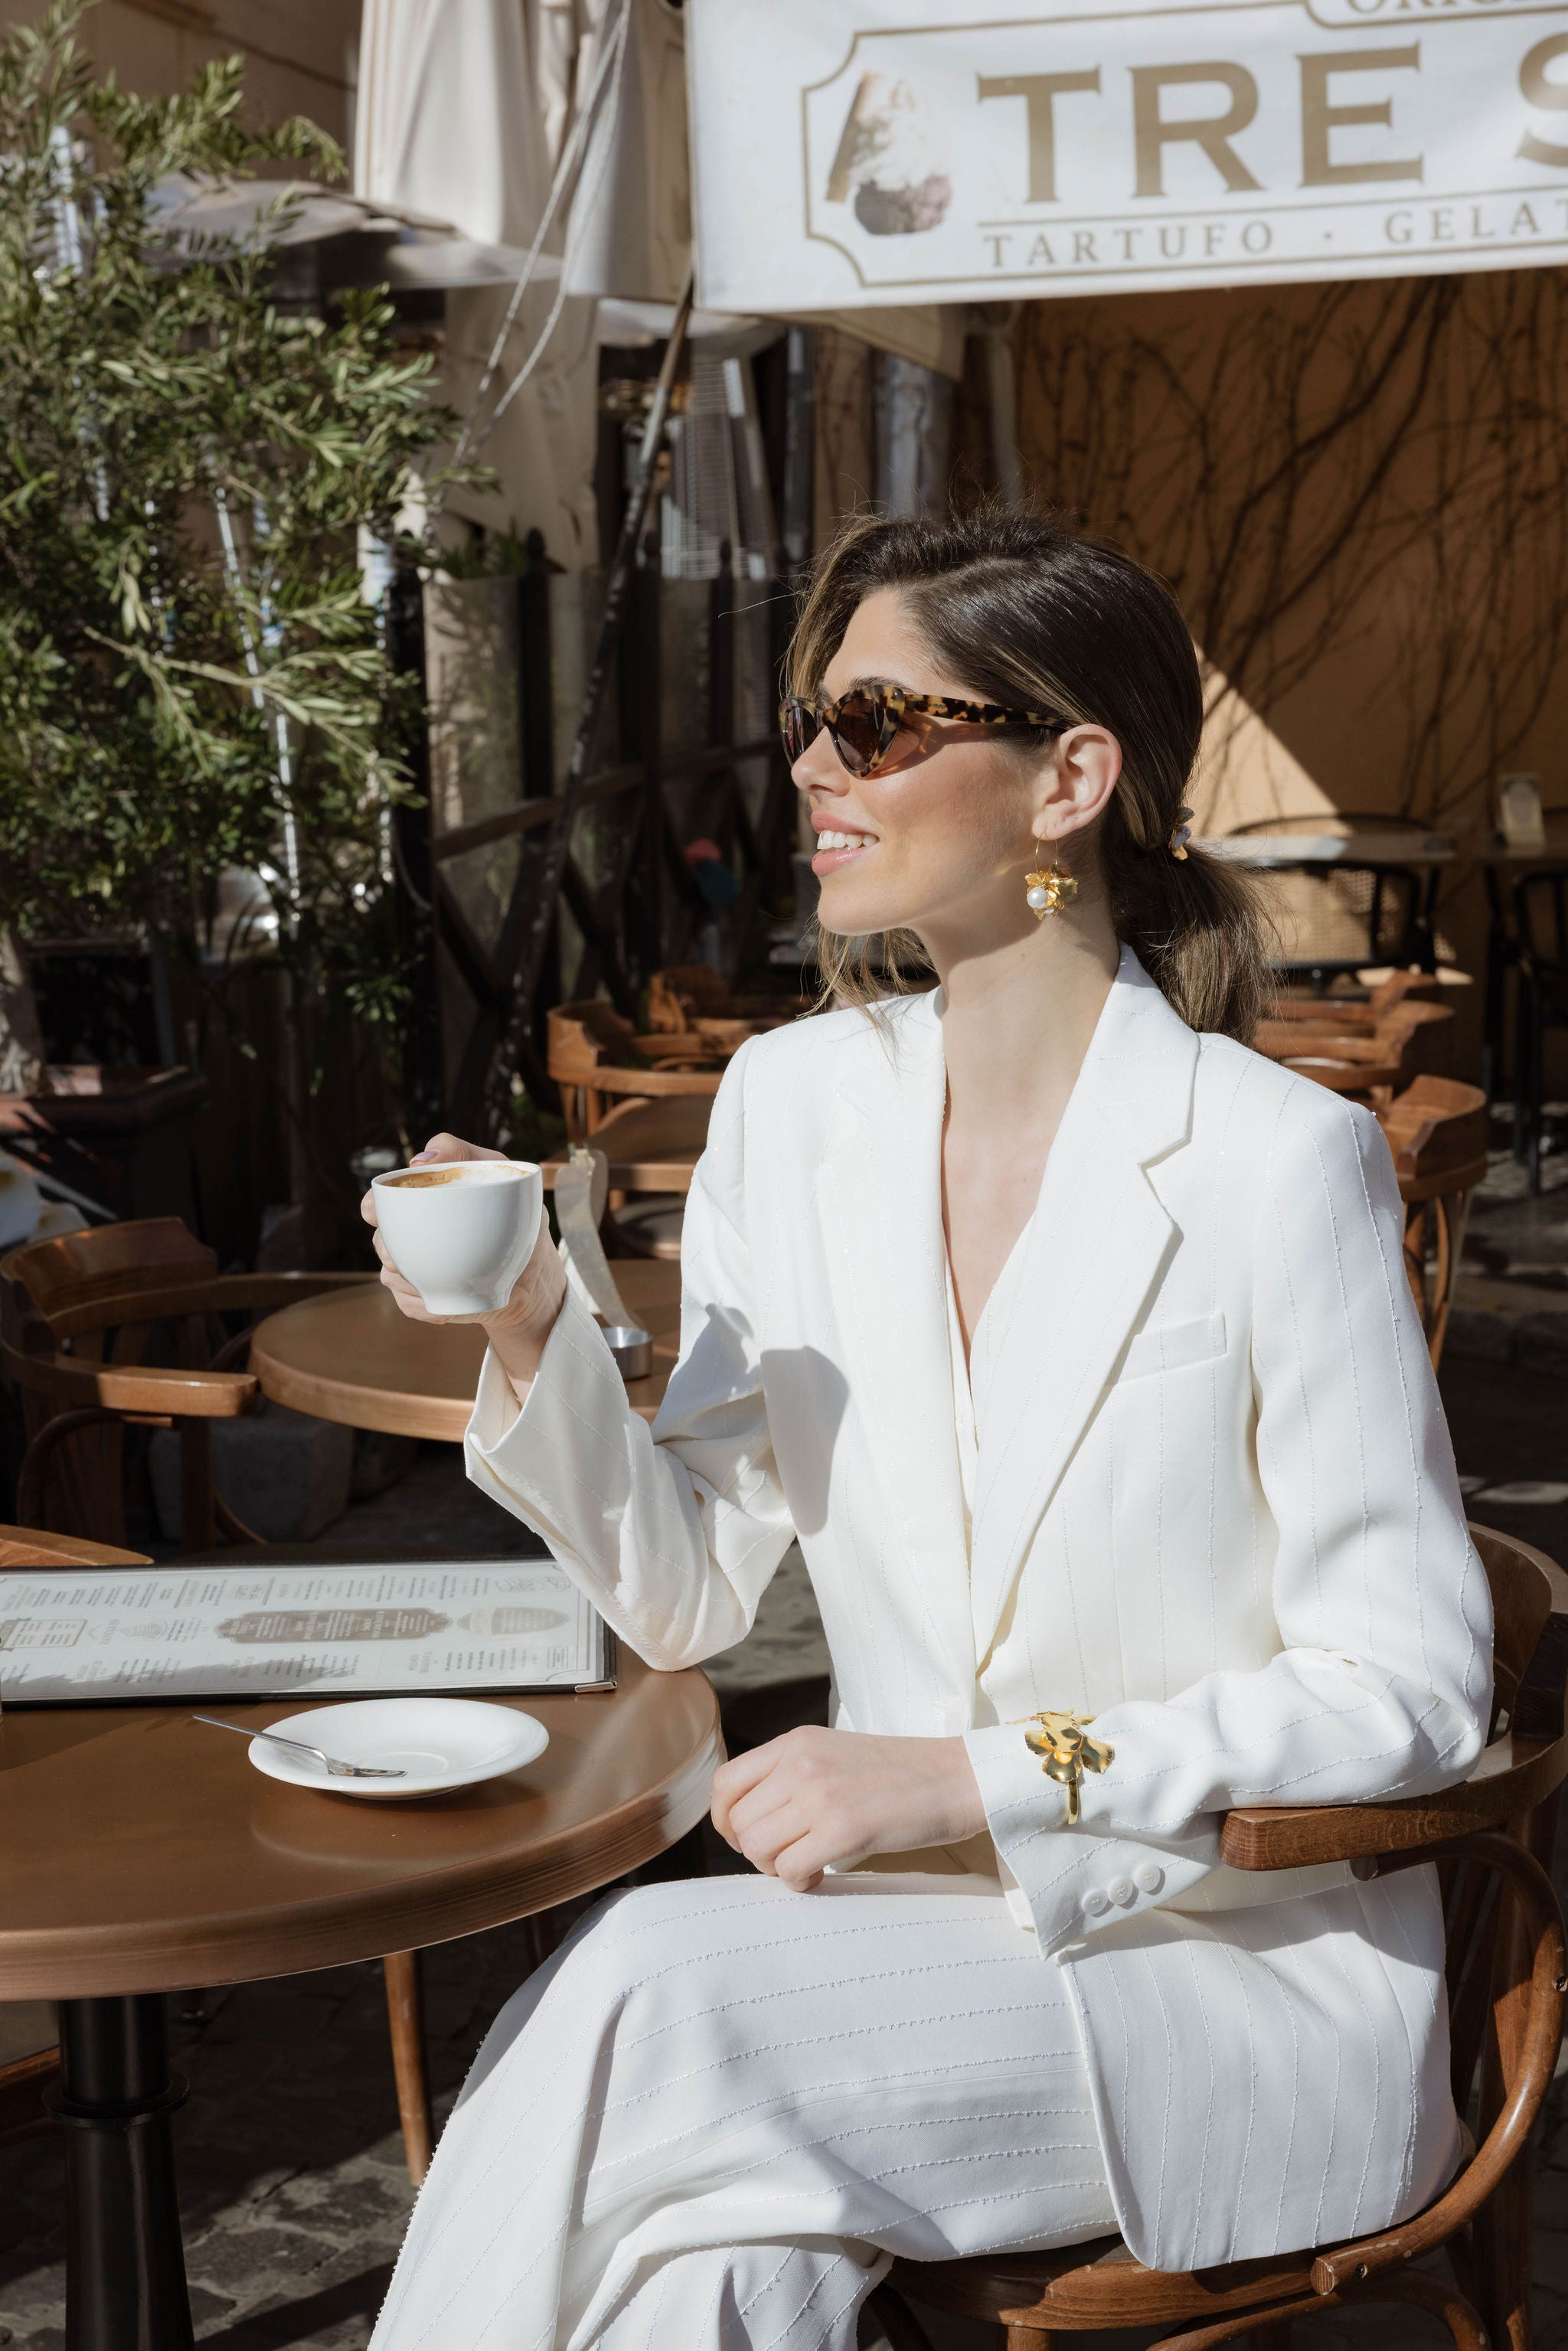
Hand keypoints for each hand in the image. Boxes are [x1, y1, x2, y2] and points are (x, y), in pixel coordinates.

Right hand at [360, 1134, 566, 1354]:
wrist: (533, 1280)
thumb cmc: (517, 1217)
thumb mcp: (502, 1176)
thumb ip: (463, 1155)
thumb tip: (420, 1161)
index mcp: (420, 1202)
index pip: (380, 1201)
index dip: (372, 1206)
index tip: (376, 1214)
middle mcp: (409, 1234)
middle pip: (380, 1241)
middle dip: (392, 1249)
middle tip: (420, 1254)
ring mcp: (412, 1268)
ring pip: (390, 1275)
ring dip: (415, 1279)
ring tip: (453, 1277)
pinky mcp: (419, 1299)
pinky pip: (407, 1304)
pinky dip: (426, 1305)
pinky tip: (450, 1302)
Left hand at [710, 1726, 987, 1891]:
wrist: (957, 1777)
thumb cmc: (900, 1773)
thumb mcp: (833, 1753)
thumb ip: (791, 1774)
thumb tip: (748, 1821)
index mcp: (796, 1742)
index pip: (725, 1783)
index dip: (725, 1820)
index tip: (746, 1838)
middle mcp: (800, 1763)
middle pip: (738, 1823)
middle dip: (755, 1852)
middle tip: (787, 1857)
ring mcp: (820, 1795)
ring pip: (758, 1848)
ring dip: (777, 1869)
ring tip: (807, 1864)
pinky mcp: (844, 1829)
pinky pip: (790, 1870)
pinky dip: (800, 1883)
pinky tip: (821, 1875)